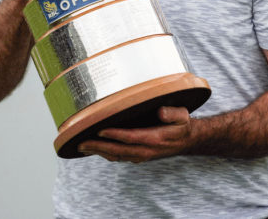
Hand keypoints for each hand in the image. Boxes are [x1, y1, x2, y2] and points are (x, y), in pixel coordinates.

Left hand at [78, 107, 195, 162]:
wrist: (186, 141)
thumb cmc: (181, 125)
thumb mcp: (182, 116)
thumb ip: (172, 113)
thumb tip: (161, 111)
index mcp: (154, 139)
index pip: (130, 137)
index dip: (114, 135)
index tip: (99, 130)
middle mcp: (145, 150)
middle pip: (118, 150)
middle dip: (98, 147)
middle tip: (81, 142)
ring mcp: (140, 155)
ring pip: (115, 155)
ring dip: (98, 152)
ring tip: (82, 146)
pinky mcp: (137, 156)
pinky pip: (118, 157)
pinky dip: (104, 154)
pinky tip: (94, 149)